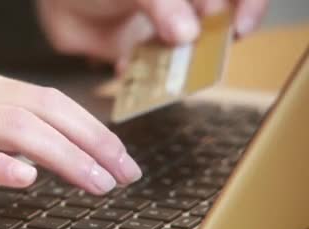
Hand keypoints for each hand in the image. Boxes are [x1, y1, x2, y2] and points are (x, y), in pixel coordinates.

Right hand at [0, 63, 141, 198]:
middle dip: (94, 141)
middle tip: (126, 172)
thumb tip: (23, 151)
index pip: (46, 100)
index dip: (90, 127)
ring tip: (96, 182)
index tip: (117, 155)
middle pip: (45, 109)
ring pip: (16, 126)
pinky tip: (23, 180)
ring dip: (64, 156)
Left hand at [37, 0, 268, 66]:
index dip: (248, 7)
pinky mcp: (137, 54)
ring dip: (176, 65)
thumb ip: (164, 3)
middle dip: (207, 43)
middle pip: (213, 27)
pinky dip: (141, 74)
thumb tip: (189, 33)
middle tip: (194, 53)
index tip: (239, 29)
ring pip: (182, 55)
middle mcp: (180, 7)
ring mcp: (159, 31)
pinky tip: (126, 66)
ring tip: (165, 70)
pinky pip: (149, 72)